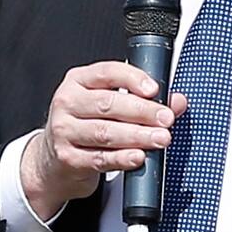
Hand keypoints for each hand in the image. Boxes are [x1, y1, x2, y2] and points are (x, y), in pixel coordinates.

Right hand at [20, 61, 187, 220]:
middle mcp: (67, 102)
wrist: (53, 160)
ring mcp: (64, 130)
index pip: (108, 72)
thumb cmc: (87, 123)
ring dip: (137, 136)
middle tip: (166, 119)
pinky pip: (99, 158)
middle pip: (108, 104)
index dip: (133, 79)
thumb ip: (144, 99)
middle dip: (142, 112)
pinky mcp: (67, 158)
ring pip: (104, 132)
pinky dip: (122, 158)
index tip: (155, 90)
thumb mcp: (109, 104)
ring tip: (160, 138)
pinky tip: (138, 157)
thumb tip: (177, 102)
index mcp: (79, 80)